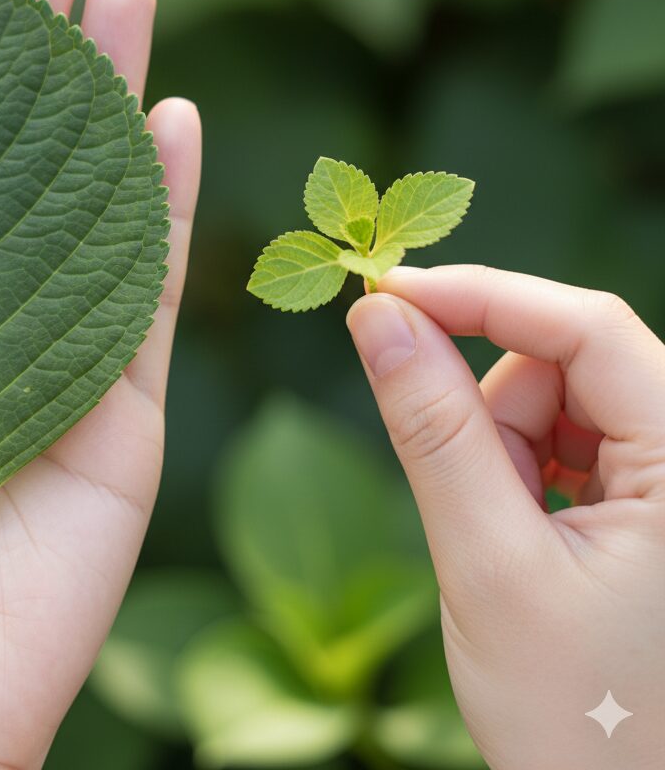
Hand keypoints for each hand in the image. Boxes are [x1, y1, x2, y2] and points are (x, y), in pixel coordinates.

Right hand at [347, 265, 664, 769]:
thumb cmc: (580, 721)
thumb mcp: (488, 565)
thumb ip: (431, 429)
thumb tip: (377, 318)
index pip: (588, 327)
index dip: (482, 296)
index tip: (385, 293)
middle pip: (568, 363)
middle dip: (491, 412)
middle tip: (469, 501)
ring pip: (557, 401)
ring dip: (503, 453)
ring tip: (506, 548)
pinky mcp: (649, 500)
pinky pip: (565, 442)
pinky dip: (519, 474)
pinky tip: (525, 543)